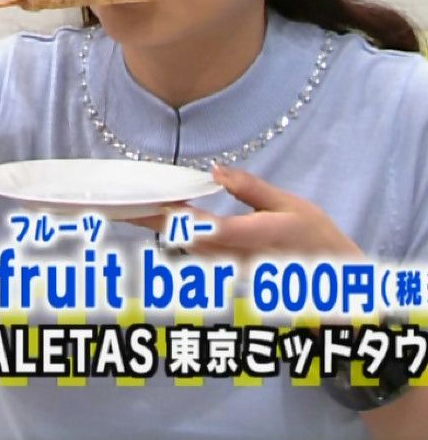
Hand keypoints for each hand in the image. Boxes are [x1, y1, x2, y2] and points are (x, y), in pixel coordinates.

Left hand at [135, 164, 361, 260]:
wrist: (335, 283)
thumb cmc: (314, 237)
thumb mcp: (290, 204)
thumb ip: (251, 190)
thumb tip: (214, 171)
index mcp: (255, 239)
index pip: (207, 231)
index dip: (175, 219)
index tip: (148, 202)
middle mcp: (236, 262)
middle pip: (184, 242)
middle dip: (152, 221)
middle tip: (118, 200)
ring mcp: (230, 273)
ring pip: (184, 251)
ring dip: (156, 230)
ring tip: (126, 205)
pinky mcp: (228, 276)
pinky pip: (194, 257)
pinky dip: (171, 238)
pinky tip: (154, 220)